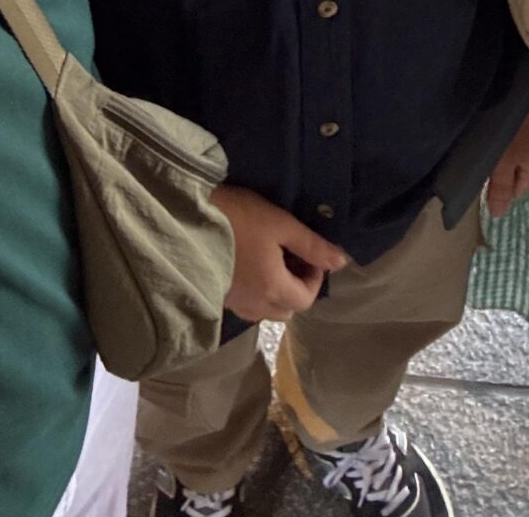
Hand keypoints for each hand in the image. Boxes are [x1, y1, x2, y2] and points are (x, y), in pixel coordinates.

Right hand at [209, 185, 347, 321]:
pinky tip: (249, 266)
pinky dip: (256, 292)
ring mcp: (234, 305)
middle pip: (287, 310)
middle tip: (292, 256)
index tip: (309, 252)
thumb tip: (341, 262)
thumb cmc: (238, 219)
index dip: (315, 277)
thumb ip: (311, 245)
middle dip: (297, 287)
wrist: (186, 221)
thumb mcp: (279, 224)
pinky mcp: (219, 297)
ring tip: (270, 260)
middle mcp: (255, 305)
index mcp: (273, 289)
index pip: (306, 299)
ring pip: (266, 310)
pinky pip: (247, 305)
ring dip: (276, 291)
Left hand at [486, 86, 528, 218]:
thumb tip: (499, 216)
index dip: (499, 187)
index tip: (482, 175)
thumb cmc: (512, 126)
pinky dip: (504, 133)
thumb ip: (500, 189)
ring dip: (500, 149)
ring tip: (484, 141)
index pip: (517, 191)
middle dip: (499, 167)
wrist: (521, 79)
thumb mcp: (502, 162)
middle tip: (480, 157)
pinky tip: (493, 125)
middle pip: (516, 170)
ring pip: (515, 151)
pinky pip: (516, 134)